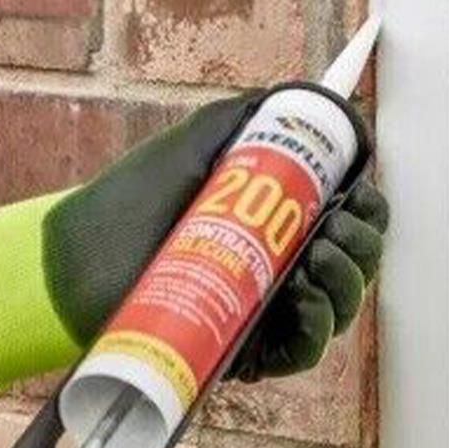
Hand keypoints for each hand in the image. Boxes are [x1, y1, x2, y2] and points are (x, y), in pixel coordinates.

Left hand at [44, 92, 388, 380]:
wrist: (81, 255)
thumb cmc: (132, 199)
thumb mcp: (193, 143)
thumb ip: (239, 117)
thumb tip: (286, 99)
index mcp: (280, 222)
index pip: (348, 217)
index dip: (367, 206)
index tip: (359, 189)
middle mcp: (282, 266)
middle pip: (356, 262)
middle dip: (363, 242)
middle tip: (337, 224)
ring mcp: (268, 310)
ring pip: (340, 306)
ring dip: (347, 279)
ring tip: (317, 256)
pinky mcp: (249, 349)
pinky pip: (306, 348)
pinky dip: (319, 324)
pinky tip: (304, 297)